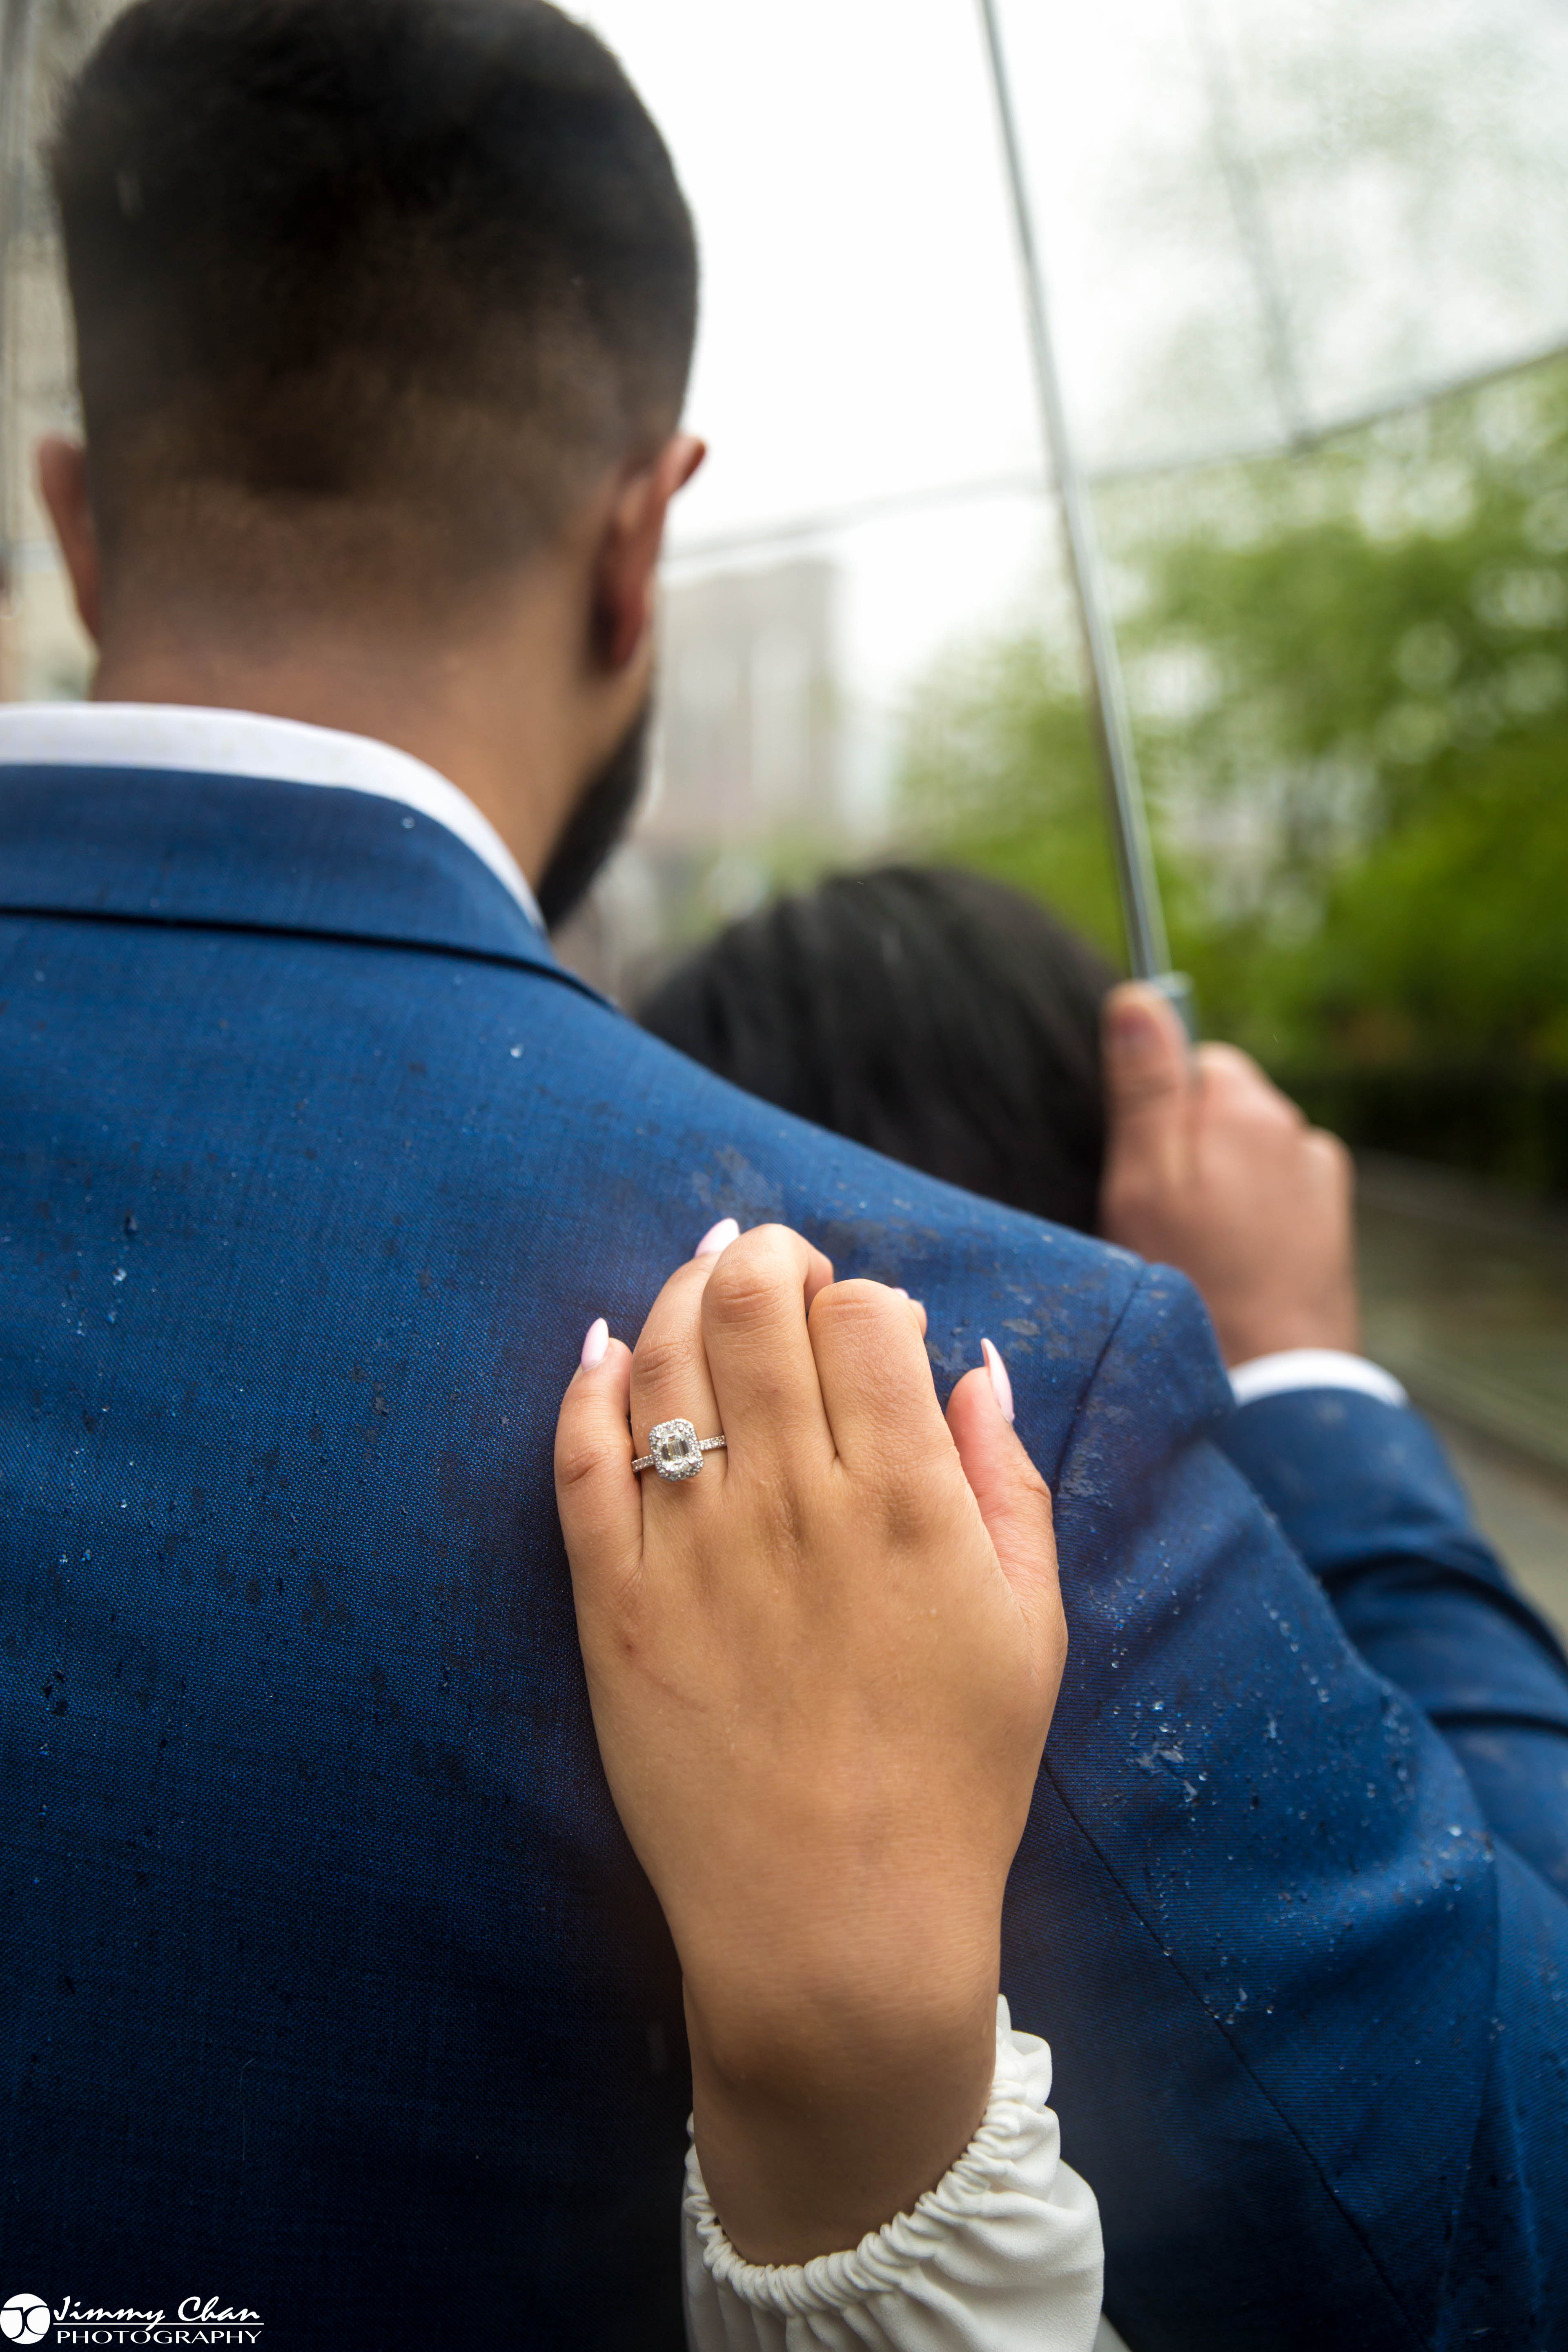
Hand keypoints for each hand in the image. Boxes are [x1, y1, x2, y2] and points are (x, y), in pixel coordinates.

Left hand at [555, 1224, 1064, 2265]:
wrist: (835, 1928)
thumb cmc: (954, 1782)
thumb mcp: (1028, 1630)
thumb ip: (1005, 1485)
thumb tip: (976, 1370)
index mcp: (905, 1506)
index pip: (867, 1318)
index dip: (869, 1297)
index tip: (872, 1327)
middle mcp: (793, 1506)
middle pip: (758, 1307)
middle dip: (772, 1259)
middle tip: (779, 1266)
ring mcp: (691, 1550)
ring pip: (666, 1355)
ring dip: (686, 1292)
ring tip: (707, 1278)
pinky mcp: (611, 1603)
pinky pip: (580, 1457)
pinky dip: (589, 1382)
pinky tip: (608, 1348)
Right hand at [1098, 982, 1359, 1367]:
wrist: (1271, 1383)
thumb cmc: (1193, 1282)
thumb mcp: (1144, 1180)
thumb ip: (1146, 1087)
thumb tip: (1139, 997)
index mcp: (1246, 1106)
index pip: (1191, 1056)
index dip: (1155, 1108)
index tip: (1140, 1164)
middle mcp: (1295, 1128)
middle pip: (1222, 1105)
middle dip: (1188, 1145)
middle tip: (1160, 1214)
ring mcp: (1320, 1178)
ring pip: (1249, 1152)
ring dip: (1220, 1184)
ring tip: (1196, 1249)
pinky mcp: (1330, 1224)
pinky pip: (1276, 1195)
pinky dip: (1252, 1218)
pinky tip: (1232, 1263)